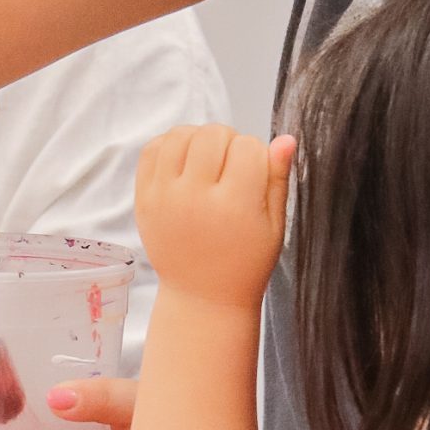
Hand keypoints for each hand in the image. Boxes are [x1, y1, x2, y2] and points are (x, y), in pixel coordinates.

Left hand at [135, 124, 294, 312]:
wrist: (203, 296)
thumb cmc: (245, 262)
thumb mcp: (274, 226)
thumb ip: (278, 179)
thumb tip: (285, 139)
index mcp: (234, 206)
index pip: (248, 147)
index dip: (257, 153)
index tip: (255, 172)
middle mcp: (195, 198)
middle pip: (213, 134)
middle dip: (229, 141)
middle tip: (232, 165)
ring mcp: (165, 197)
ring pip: (180, 134)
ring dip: (198, 138)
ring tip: (208, 159)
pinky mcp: (144, 199)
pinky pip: (152, 149)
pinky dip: (170, 144)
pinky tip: (185, 159)